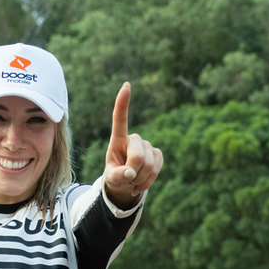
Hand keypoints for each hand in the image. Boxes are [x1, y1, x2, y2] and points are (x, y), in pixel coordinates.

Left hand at [103, 82, 162, 206]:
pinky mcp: (157, 153)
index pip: (120, 119)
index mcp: (118, 140)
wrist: (127, 183)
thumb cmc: (116, 177)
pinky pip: (157, 167)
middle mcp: (134, 139)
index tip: (126, 85)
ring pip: (149, 164)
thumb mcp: (111, 179)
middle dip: (134, 172)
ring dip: (140, 178)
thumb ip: (117, 177)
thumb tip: (130, 173)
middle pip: (138, 156)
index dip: (123, 103)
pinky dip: (150, 179)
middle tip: (127, 180)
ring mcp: (147, 146)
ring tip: (133, 180)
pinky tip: (142, 181)